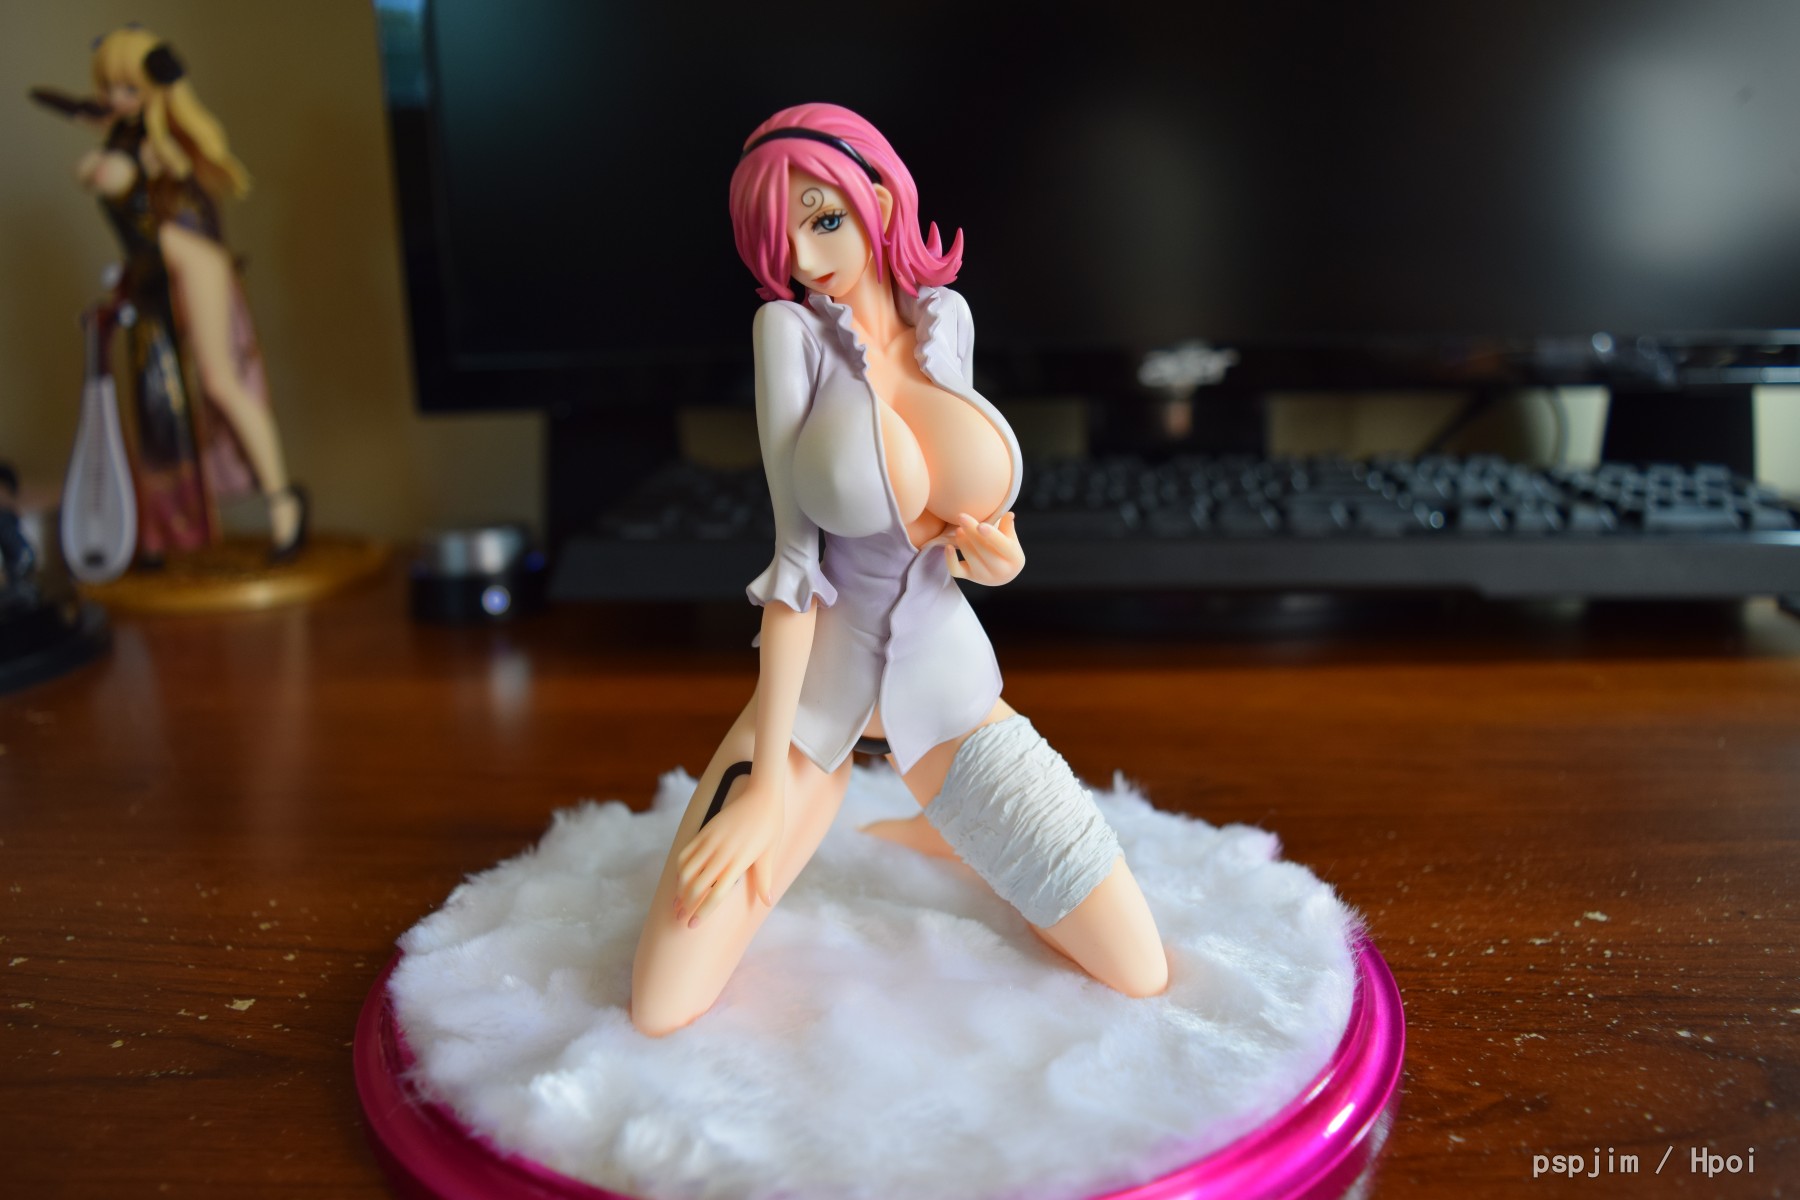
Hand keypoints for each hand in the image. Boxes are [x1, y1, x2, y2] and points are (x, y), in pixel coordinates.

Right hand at [674, 780, 782, 926]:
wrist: (761, 794)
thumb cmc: (770, 826)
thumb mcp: (770, 854)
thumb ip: (764, 879)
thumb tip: (768, 901)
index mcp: (738, 862)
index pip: (715, 895)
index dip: (702, 912)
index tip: (693, 925)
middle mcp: (721, 853)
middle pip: (696, 886)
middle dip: (685, 905)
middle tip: (679, 919)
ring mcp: (710, 841)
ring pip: (686, 870)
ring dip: (679, 889)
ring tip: (676, 903)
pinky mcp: (705, 831)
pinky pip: (686, 853)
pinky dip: (680, 868)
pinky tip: (679, 879)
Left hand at [945, 511, 1023, 585]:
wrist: (1002, 575)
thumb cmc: (1006, 551)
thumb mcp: (1011, 539)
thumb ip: (1008, 526)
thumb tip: (1009, 514)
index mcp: (1014, 558)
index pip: (1002, 546)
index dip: (991, 536)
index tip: (980, 525)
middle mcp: (1000, 570)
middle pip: (984, 550)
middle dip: (971, 533)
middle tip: (961, 517)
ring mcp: (984, 576)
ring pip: (970, 558)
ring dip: (963, 541)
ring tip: (959, 529)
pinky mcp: (969, 577)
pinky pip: (956, 570)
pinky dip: (950, 559)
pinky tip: (948, 547)